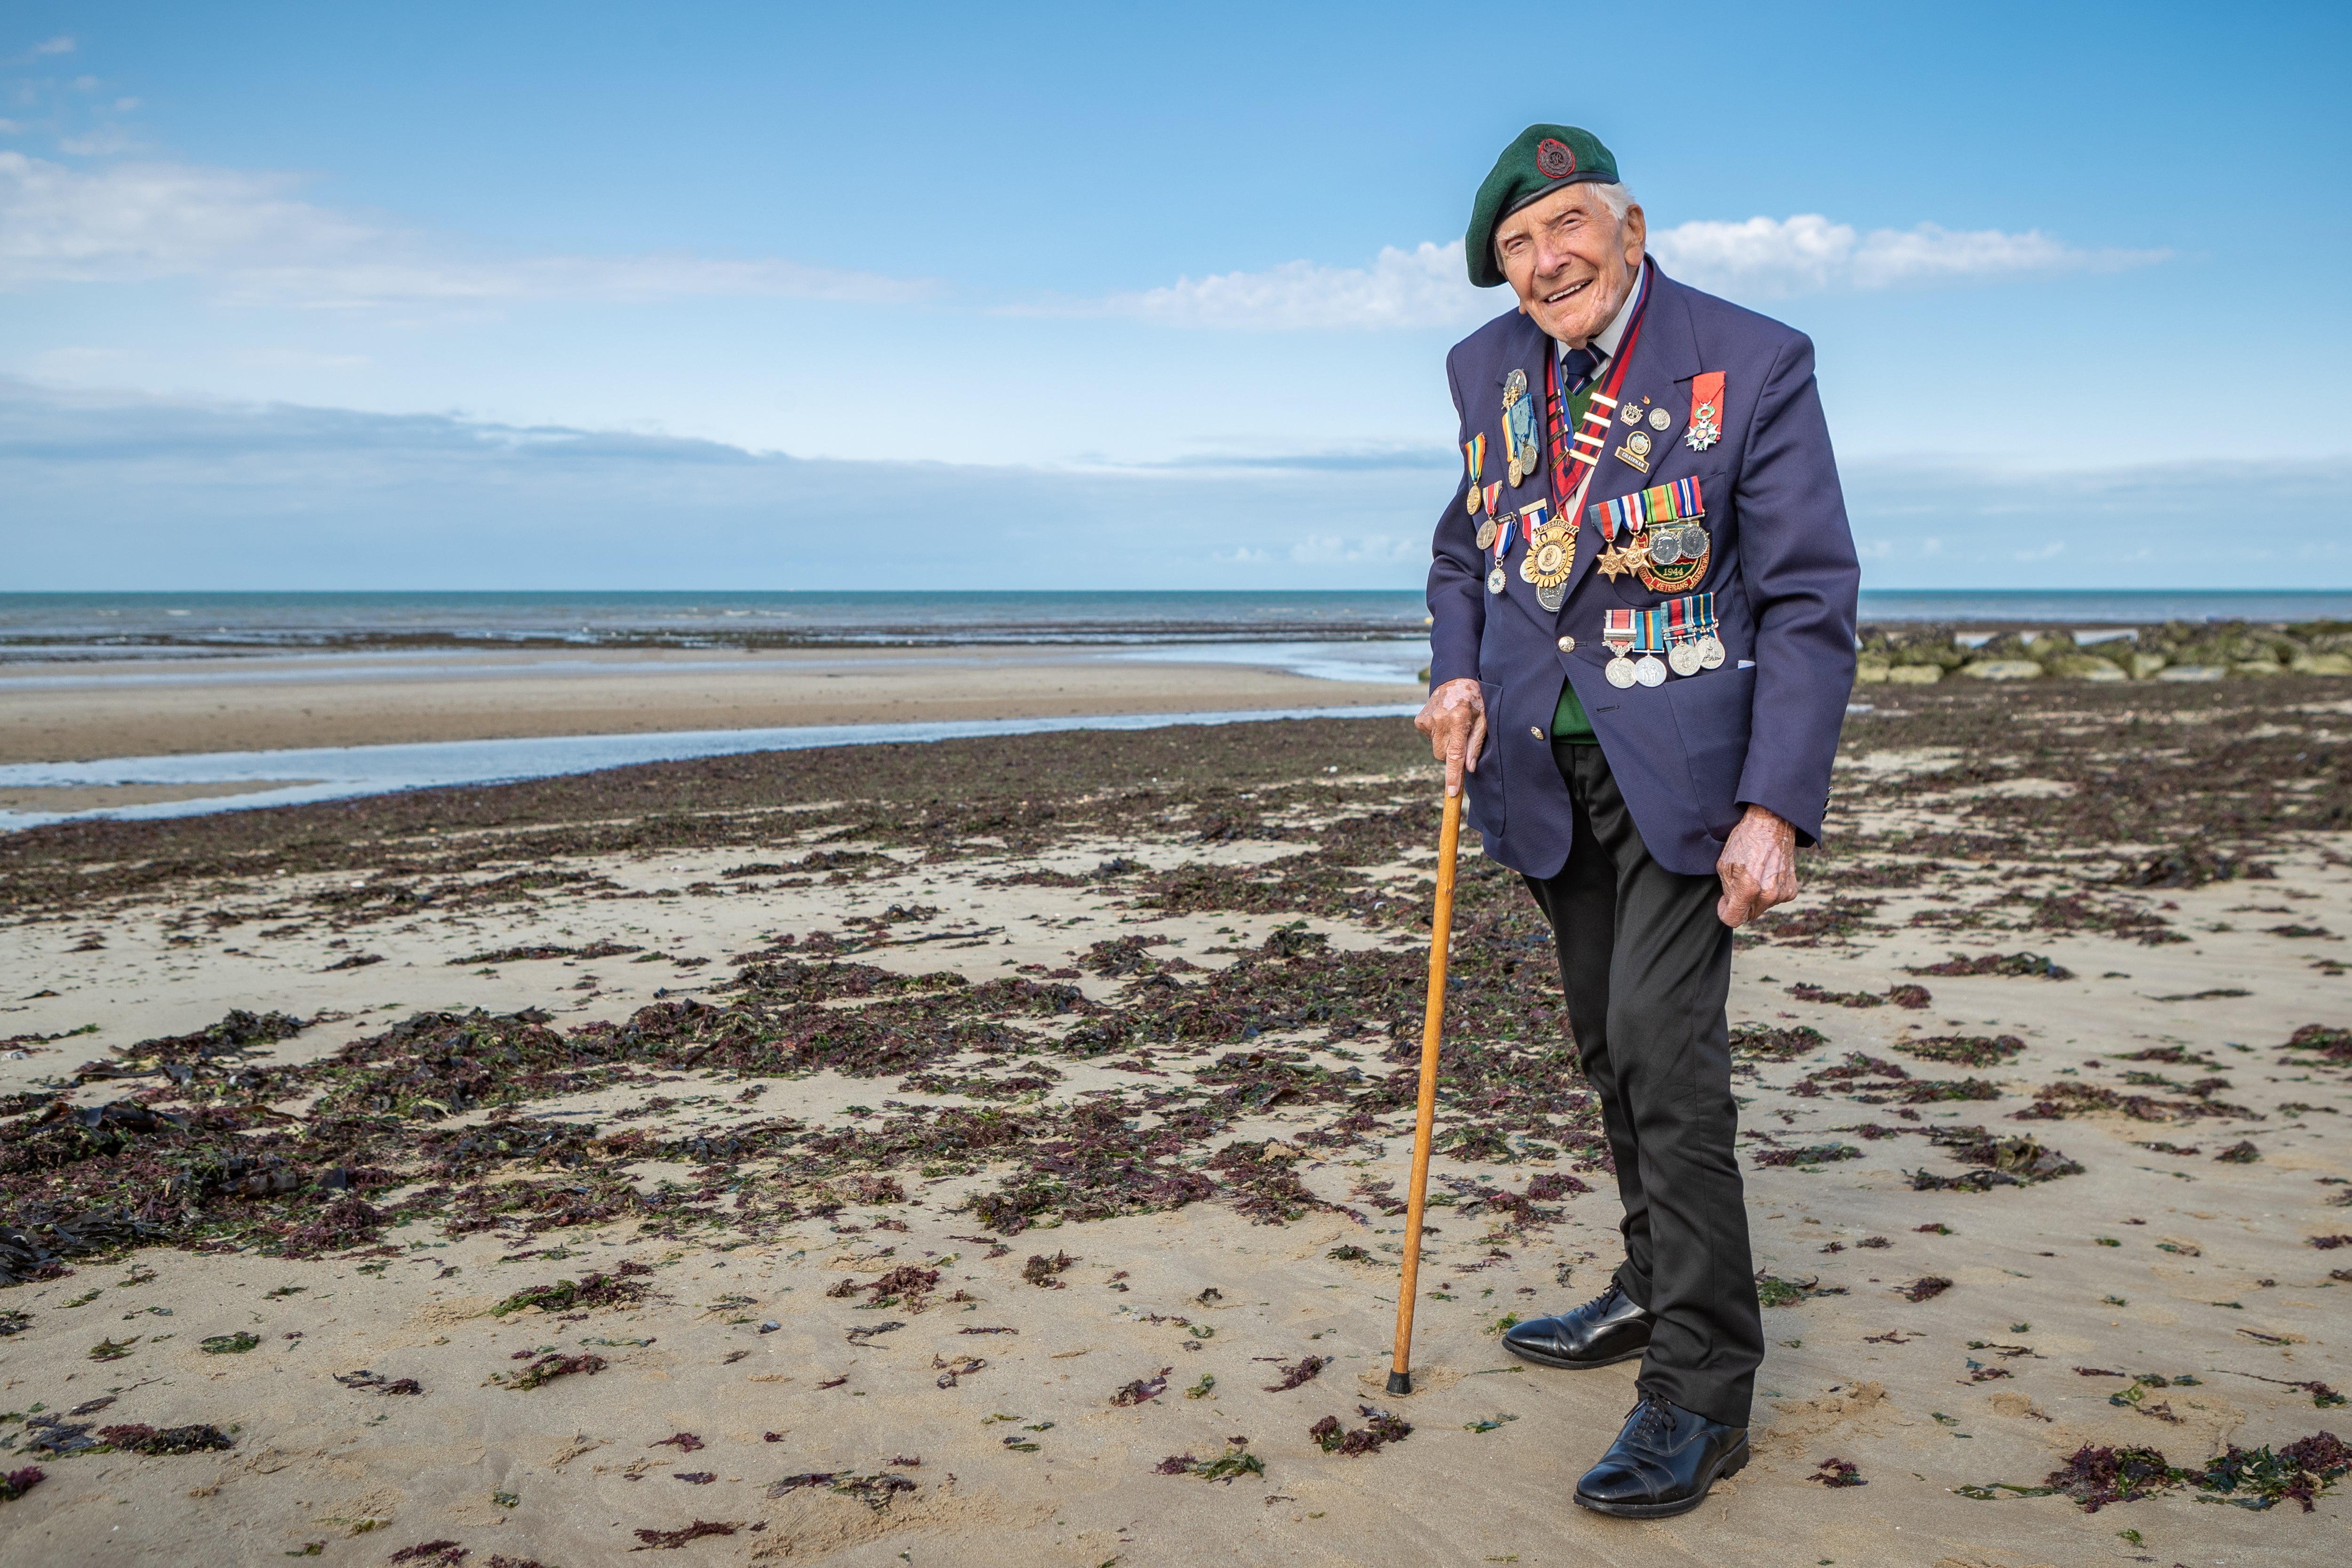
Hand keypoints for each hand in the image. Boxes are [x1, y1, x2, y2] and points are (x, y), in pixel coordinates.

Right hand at [1414, 678, 1486, 796]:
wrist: (1455, 679)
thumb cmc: (1475, 701)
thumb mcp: (1483, 720)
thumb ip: (1476, 744)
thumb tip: (1469, 768)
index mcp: (1458, 719)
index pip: (1454, 754)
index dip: (1454, 775)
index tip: (1452, 792)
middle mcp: (1440, 719)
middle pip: (1442, 755)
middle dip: (1452, 754)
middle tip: (1461, 738)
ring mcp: (1427, 719)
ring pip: (1435, 749)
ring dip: (1445, 743)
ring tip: (1453, 726)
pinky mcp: (1419, 720)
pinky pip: (1429, 739)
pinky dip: (1437, 735)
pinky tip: (1444, 721)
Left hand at [1716, 805, 1797, 926]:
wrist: (1773, 824)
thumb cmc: (1745, 841)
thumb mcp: (1725, 864)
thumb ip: (1726, 891)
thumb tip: (1730, 906)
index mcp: (1749, 888)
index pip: (1733, 920)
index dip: (1724, 912)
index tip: (1724, 901)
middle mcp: (1768, 894)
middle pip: (1748, 915)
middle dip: (1740, 904)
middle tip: (1738, 882)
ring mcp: (1782, 893)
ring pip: (1761, 908)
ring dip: (1754, 898)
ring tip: (1754, 874)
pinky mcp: (1791, 891)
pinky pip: (1774, 900)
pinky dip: (1768, 892)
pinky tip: (1766, 874)